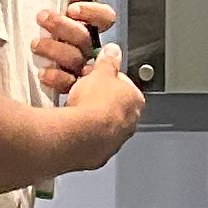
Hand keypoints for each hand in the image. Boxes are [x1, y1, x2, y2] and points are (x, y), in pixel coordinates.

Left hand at [32, 0, 113, 98]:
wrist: (29, 58)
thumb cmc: (52, 29)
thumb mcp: (65, 6)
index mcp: (90, 25)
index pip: (105, 17)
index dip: (91, 12)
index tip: (72, 8)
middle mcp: (88, 47)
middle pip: (85, 37)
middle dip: (63, 26)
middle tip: (43, 17)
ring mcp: (80, 67)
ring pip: (75, 59)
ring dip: (55, 49)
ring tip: (35, 43)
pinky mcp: (69, 86)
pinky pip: (67, 84)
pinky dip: (56, 77)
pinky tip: (43, 72)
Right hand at [54, 43, 144, 169]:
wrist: (78, 135)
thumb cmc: (93, 104)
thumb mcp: (100, 73)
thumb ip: (108, 62)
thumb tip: (113, 52)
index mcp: (135, 101)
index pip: (125, 85)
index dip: (107, 79)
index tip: (96, 77)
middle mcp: (130, 123)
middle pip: (115, 107)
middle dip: (99, 100)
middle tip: (83, 93)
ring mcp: (115, 141)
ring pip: (104, 126)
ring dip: (91, 119)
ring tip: (74, 111)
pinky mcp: (99, 155)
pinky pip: (91, 142)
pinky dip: (83, 135)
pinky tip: (72, 128)